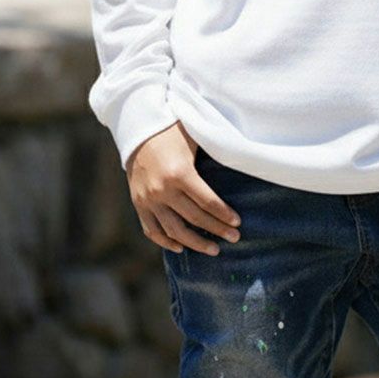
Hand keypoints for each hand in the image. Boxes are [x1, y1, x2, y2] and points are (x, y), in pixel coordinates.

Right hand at [126, 120, 241, 255]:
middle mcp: (162, 190)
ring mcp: (148, 199)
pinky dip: (166, 242)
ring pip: (174, 231)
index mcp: (179, 173)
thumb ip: (211, 155)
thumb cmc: (172, 131)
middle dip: (217, 230)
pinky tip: (181, 247)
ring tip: (213, 249)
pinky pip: (152, 230)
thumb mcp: (194, 139)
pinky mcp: (138, 203)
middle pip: (194, 219)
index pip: (207, 202)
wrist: (138, 128)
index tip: (237, 223)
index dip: (224, 215)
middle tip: (234, 238)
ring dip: (195, 243)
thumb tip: (241, 162)